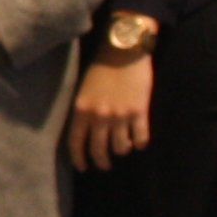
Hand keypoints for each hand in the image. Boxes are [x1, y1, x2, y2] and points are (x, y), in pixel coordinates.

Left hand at [71, 53, 153, 169]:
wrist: (124, 49)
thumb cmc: (102, 65)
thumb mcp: (84, 88)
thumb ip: (84, 109)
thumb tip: (85, 131)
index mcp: (82, 109)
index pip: (76, 142)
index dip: (79, 159)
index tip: (83, 167)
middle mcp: (99, 116)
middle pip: (98, 150)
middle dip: (102, 161)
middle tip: (105, 165)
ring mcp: (120, 116)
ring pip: (120, 147)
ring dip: (121, 150)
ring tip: (123, 148)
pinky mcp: (139, 112)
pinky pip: (140, 138)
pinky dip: (139, 143)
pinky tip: (138, 142)